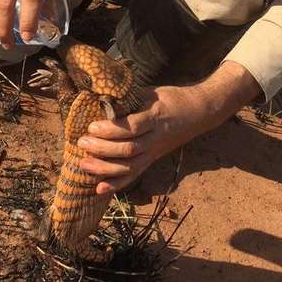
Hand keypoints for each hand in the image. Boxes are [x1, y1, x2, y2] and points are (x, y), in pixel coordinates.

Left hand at [76, 62, 259, 194]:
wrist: (199, 112)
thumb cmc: (173, 98)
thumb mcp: (153, 92)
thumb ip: (131, 98)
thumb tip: (102, 96)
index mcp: (156, 117)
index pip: (132, 127)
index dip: (111, 130)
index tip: (92, 126)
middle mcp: (156, 138)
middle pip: (128, 150)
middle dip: (102, 149)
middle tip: (82, 143)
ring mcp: (155, 152)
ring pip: (130, 166)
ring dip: (105, 169)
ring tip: (84, 164)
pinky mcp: (153, 159)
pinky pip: (135, 174)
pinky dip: (117, 184)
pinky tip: (100, 189)